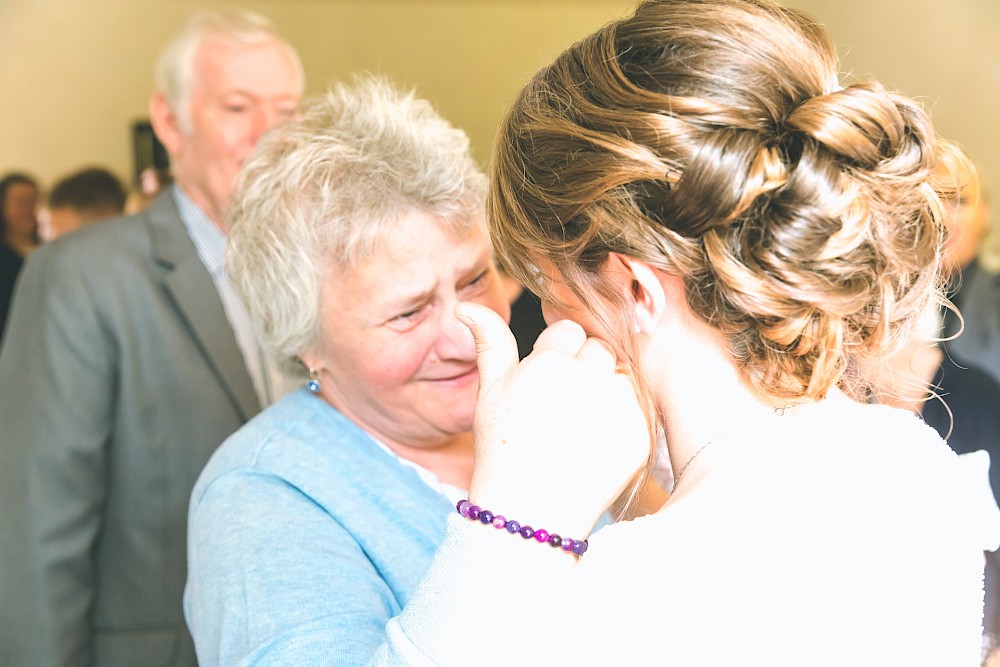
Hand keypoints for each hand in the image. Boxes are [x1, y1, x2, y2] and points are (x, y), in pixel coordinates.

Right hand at [455, 302, 649, 537]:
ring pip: (622, 375)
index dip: (558, 358)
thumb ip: (489, 343)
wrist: (528, 513)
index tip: (547, 388)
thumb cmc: (503, 450)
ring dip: (608, 391)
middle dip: (586, 370)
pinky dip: (621, 422)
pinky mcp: (637, 433)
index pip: (570, 332)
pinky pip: (638, 408)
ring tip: (580, 427)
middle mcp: (584, 379)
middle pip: (600, 349)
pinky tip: (595, 445)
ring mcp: (614, 406)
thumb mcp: (489, 393)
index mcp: (547, 363)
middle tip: (563, 410)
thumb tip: (467, 305)